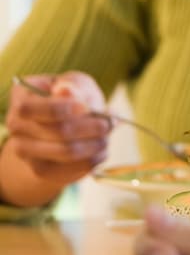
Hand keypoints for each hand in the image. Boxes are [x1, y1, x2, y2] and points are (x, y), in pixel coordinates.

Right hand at [3, 72, 110, 191]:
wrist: (66, 127)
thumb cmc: (73, 98)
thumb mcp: (76, 84)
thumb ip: (74, 86)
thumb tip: (66, 91)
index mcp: (21, 97)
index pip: (30, 108)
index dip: (61, 108)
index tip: (86, 107)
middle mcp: (16, 125)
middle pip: (55, 131)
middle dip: (90, 127)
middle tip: (108, 124)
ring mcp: (25, 150)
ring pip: (66, 152)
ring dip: (95, 144)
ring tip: (107, 137)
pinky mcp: (40, 170)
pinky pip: (70, 169)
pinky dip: (93, 158)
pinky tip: (100, 150)